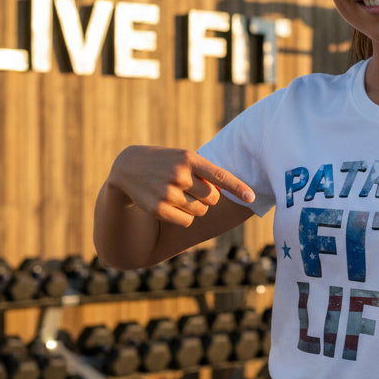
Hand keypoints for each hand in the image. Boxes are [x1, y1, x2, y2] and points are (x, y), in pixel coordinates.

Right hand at [107, 146, 254, 228]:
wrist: (127, 167)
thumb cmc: (164, 162)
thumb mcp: (182, 157)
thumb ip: (204, 172)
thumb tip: (222, 193)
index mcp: (189, 158)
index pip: (219, 175)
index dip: (237, 187)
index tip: (251, 197)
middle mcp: (179, 174)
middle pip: (212, 198)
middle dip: (208, 198)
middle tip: (192, 189)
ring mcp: (168, 192)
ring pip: (200, 211)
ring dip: (195, 207)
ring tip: (178, 194)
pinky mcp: (159, 208)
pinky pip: (187, 221)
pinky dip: (184, 217)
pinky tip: (170, 205)